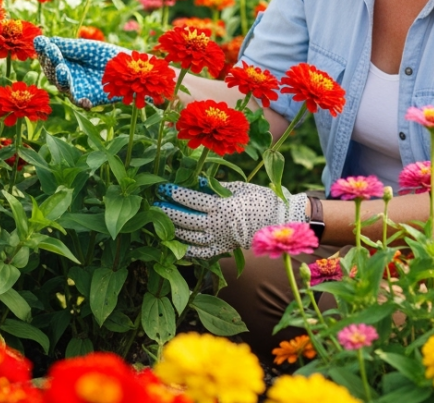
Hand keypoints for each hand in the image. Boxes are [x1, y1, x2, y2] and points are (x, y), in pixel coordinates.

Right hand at [33, 36, 129, 108]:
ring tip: (62, 69)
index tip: (41, 41)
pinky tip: (83, 100)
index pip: (49, 58)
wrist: (129, 67)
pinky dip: (81, 102)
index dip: (44, 51)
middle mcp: (67, 76)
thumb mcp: (88, 48)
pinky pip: (81, 102)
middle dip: (51, 62)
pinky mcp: (89, 99)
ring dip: (61, 78)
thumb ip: (70, 47)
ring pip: (63, 86)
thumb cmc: (107, 55)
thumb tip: (48, 41)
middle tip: (52, 52)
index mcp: (64, 62)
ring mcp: (76, 88)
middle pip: (52, 72)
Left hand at [154, 181, 309, 258]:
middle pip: (185, 219)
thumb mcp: (237, 187)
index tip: (164, 187)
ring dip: (172, 228)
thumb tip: (193, 181)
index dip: (176, 193)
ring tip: (160, 220)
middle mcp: (217, 225)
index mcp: (222, 207)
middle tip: (154, 204)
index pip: (192, 200)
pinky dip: (186, 250)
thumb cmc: (259, 199)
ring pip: (188, 237)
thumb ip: (213, 186)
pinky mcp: (222, 249)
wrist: (278, 220)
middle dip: (167, 211)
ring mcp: (218, 239)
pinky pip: (200, 253)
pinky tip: (175, 244)